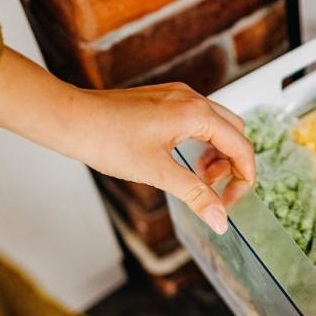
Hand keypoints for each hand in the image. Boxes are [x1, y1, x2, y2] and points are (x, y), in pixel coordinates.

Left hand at [0, 47, 253, 233]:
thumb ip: (195, 195)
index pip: (241, 146)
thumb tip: (220, 220)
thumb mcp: (157, 173)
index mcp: (196, 114)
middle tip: (213, 190)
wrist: (71, 119)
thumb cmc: (107, 139)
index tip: (230, 202)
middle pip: (234, 131)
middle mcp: (191, 98)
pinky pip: (196, 118)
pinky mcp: (162, 99)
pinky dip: (199, 141)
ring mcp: (176, 96)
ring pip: (216, 124)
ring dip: (215, 153)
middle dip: (231, 163)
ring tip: (196, 177)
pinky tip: (180, 160)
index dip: (243, 178)